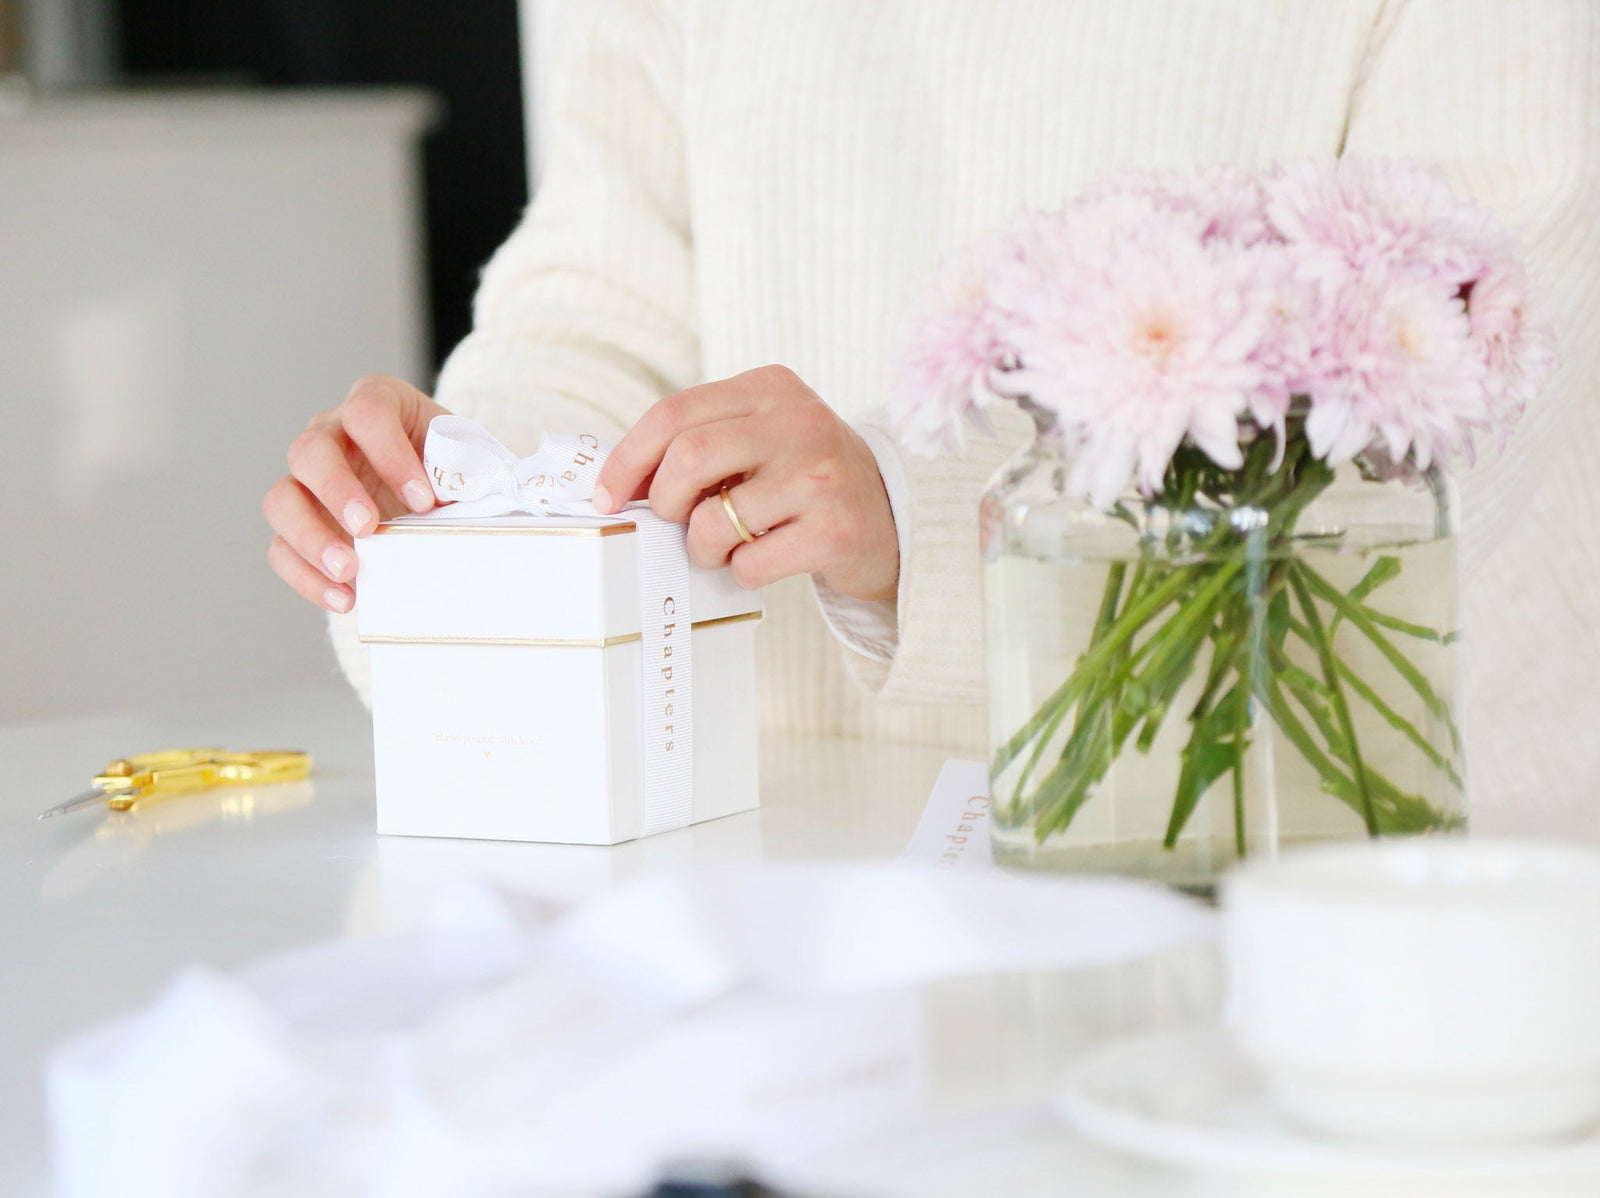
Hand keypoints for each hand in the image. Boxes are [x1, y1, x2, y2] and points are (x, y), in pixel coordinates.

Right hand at [264, 375, 448, 611]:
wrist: (442, 498)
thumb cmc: (453, 472)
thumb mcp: (467, 465)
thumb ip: (466, 477)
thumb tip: (468, 508)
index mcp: (378, 404)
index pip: (367, 411)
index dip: (390, 454)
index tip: (424, 499)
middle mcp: (332, 434)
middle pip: (310, 450)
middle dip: (337, 491)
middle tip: (369, 528)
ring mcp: (309, 481)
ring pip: (282, 499)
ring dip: (310, 536)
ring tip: (349, 569)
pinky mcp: (301, 525)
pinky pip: (281, 547)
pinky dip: (307, 576)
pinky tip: (345, 598)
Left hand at [593, 365, 897, 600]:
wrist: (893, 518)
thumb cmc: (804, 481)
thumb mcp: (762, 437)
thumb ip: (702, 443)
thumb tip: (619, 484)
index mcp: (770, 388)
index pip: (674, 413)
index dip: (627, 459)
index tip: (607, 497)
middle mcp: (799, 421)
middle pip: (687, 458)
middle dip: (664, 502)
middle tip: (676, 522)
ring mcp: (820, 475)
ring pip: (714, 519)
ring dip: (702, 547)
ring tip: (723, 547)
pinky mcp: (834, 531)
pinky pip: (750, 563)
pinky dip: (742, 572)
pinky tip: (766, 559)